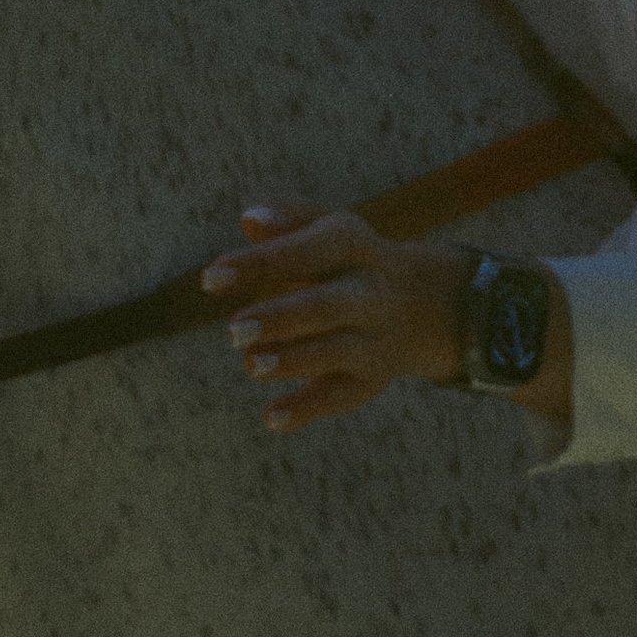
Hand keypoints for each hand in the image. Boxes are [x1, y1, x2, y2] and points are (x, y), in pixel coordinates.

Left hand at [199, 202, 467, 432]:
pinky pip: (341, 397)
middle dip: (280, 319)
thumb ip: (286, 220)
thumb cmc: (347, 260)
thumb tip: (249, 219)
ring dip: (293, 361)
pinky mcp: (369, 380)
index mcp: (352, 247)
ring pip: (335, 353)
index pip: (305, 253)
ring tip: (250, 365)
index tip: (211, 277)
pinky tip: (271, 418)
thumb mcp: (325, 228)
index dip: (259, 265)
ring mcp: (372, 340)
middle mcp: (367, 294)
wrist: (426, 303)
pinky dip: (308, 409)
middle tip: (232, 330)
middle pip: (325, 306)